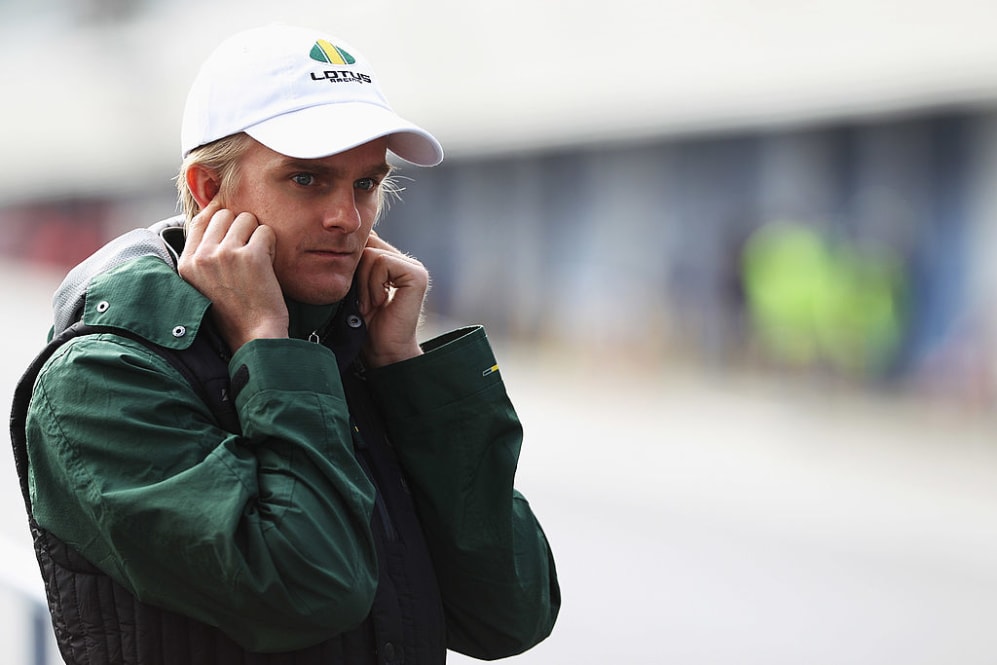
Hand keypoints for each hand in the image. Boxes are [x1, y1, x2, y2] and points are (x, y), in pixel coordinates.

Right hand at [177, 201, 288, 351]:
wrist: (254, 336)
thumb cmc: (235, 313)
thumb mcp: (204, 284)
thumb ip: (204, 255)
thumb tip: (213, 218)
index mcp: (188, 263)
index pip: (201, 219)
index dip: (220, 215)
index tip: (233, 223)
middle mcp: (203, 256)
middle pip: (226, 214)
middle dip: (241, 227)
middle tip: (249, 252)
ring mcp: (226, 254)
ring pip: (247, 219)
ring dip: (257, 235)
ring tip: (258, 261)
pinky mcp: (251, 256)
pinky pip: (266, 232)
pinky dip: (272, 245)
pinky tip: (268, 266)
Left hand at [356, 231, 427, 366]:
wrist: (382, 351)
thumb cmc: (363, 325)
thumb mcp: (353, 287)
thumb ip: (355, 263)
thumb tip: (344, 237)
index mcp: (393, 263)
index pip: (366, 242)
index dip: (353, 265)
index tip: (357, 295)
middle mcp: (406, 262)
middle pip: (367, 245)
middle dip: (357, 274)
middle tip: (363, 302)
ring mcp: (414, 268)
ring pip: (372, 254)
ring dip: (363, 284)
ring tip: (370, 304)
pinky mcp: (417, 275)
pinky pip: (382, 262)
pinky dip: (373, 284)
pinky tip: (379, 303)